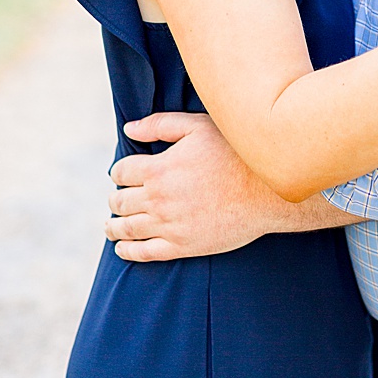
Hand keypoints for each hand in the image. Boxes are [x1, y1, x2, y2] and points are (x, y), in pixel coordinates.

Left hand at [104, 112, 293, 259]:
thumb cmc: (234, 153)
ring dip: (113, 226)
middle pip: (119, 201)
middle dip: (115, 199)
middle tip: (116, 199)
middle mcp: (158, 198)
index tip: (123, 175)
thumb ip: (159, 125)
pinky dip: (128, 251)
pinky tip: (122, 248)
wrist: (267, 192)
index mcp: (158, 168)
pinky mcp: (183, 246)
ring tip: (110, 225)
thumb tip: (128, 129)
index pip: (120, 172)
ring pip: (127, 228)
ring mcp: (169, 225)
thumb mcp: (197, 127)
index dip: (119, 172)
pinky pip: (146, 252)